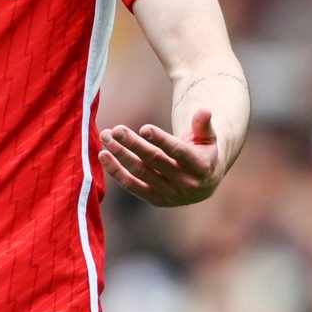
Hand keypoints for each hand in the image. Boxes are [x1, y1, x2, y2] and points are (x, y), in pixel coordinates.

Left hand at [99, 108, 222, 206]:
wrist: (204, 184)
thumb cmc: (202, 153)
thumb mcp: (208, 138)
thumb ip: (203, 125)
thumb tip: (205, 110)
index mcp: (200, 166)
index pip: (177, 151)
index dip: (161, 139)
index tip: (144, 128)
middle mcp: (185, 183)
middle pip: (154, 161)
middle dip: (133, 144)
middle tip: (116, 129)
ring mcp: (169, 194)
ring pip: (140, 172)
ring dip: (120, 154)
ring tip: (105, 137)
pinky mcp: (155, 200)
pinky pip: (132, 186)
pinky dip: (116, 172)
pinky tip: (104, 156)